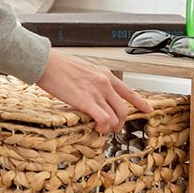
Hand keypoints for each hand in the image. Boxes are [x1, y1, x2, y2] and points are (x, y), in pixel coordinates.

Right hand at [36, 49, 151, 132]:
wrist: (46, 62)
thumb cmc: (58, 66)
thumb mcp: (83, 69)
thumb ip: (93, 81)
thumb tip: (93, 94)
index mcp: (105, 74)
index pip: (128, 91)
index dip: (140, 103)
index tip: (147, 110)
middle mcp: (105, 83)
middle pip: (124, 110)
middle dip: (119, 123)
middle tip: (111, 129)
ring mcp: (97, 92)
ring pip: (115, 118)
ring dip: (110, 128)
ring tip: (100, 130)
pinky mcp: (86, 101)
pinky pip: (104, 120)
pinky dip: (101, 128)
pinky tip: (94, 128)